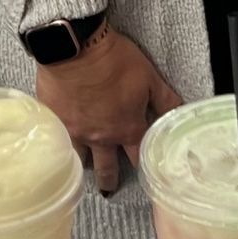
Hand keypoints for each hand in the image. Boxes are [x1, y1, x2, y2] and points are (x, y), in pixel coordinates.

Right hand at [34, 25, 180, 196]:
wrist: (75, 48)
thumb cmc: (114, 60)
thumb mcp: (149, 77)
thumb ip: (165, 100)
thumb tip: (182, 114)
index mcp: (127, 128)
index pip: (139, 157)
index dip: (143, 167)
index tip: (143, 177)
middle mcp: (102, 137)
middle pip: (108, 168)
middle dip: (110, 180)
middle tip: (109, 190)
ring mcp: (76, 132)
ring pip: (81, 160)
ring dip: (84, 166)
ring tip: (84, 172)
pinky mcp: (55, 122)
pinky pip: (58, 143)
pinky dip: (61, 149)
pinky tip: (59, 152)